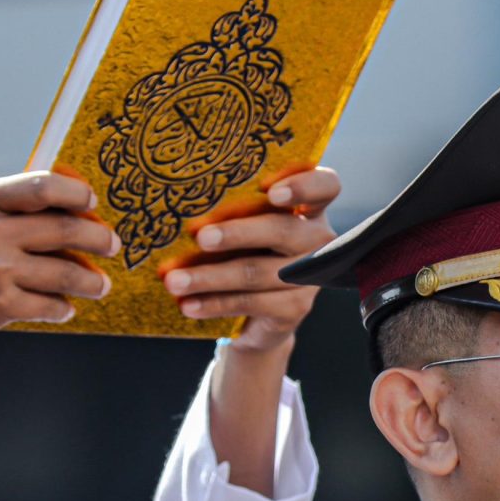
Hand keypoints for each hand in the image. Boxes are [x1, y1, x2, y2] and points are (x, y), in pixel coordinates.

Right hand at [0, 172, 116, 347]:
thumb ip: (11, 208)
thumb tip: (73, 207)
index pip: (44, 186)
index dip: (78, 195)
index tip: (93, 205)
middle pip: (65, 230)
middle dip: (99, 239)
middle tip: (113, 245)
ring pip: (67, 274)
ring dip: (92, 281)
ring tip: (100, 285)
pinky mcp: (1, 305)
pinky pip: (52, 305)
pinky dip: (64, 307)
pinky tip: (65, 306)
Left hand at [164, 167, 341, 351]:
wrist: (256, 313)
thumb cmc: (244, 250)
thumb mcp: (244, 223)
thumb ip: (233, 207)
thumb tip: (181, 201)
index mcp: (308, 207)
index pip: (324, 187)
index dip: (303, 187)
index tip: (271, 192)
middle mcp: (317, 239)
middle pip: (283, 230)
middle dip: (239, 233)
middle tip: (201, 238)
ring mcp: (310, 277)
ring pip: (259, 272)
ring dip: (212, 276)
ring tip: (175, 281)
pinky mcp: (296, 308)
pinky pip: (253, 303)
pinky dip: (216, 304)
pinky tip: (189, 305)